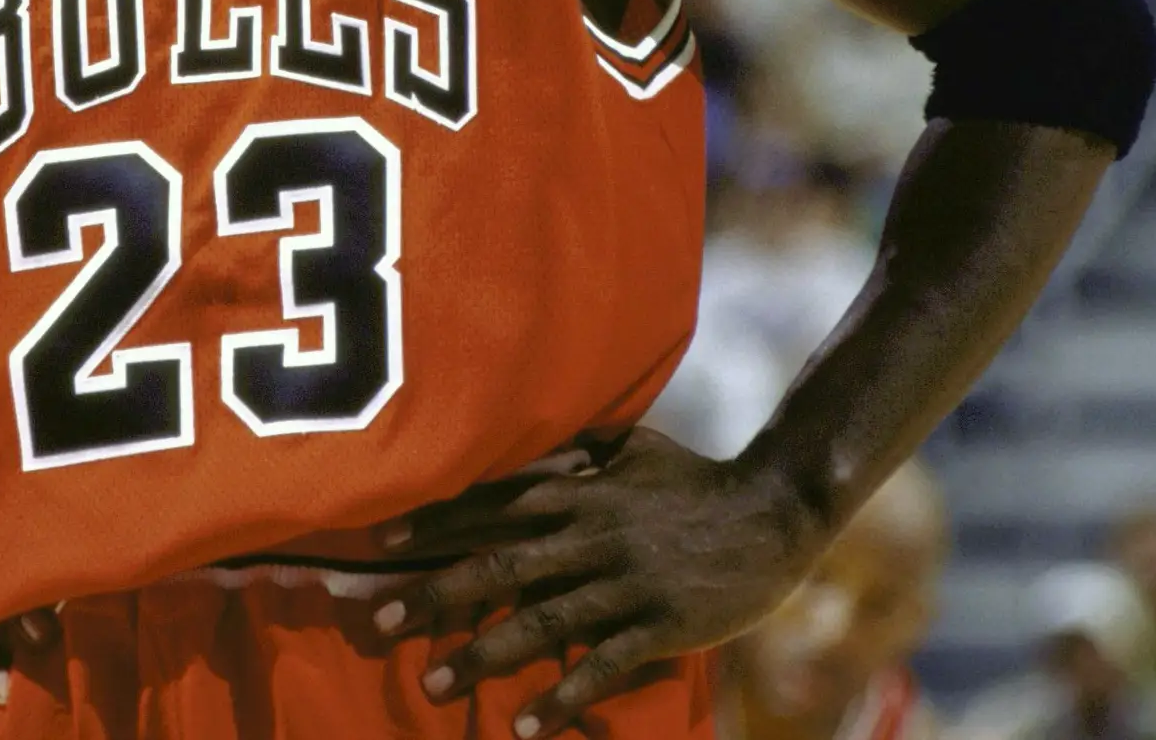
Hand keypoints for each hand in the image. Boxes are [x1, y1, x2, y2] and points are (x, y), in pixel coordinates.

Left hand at [369, 429, 824, 736]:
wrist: (775, 512)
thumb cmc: (695, 476)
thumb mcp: (632, 444)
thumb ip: (575, 447)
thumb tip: (521, 443)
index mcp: (581, 490)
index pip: (492, 506)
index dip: (436, 525)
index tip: (383, 546)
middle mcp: (593, 534)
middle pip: (500, 565)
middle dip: (436, 594)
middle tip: (380, 620)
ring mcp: (625, 582)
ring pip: (540, 621)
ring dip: (482, 654)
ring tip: (431, 681)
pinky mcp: (659, 625)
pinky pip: (600, 667)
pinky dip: (561, 698)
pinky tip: (523, 726)